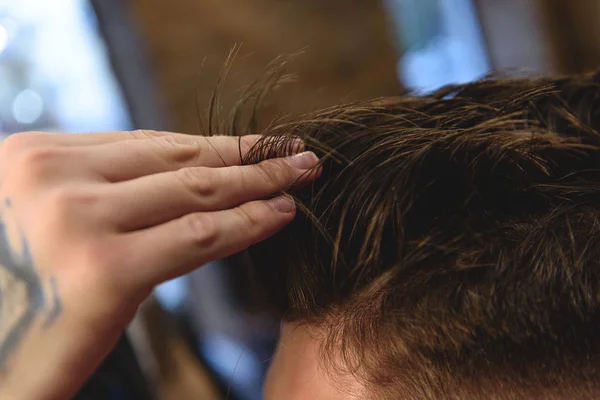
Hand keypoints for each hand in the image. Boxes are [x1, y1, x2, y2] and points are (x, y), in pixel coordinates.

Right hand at [0, 130, 318, 399]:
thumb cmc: (7, 293)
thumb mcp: (38, 219)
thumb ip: (93, 192)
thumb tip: (174, 182)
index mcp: (33, 157)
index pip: (147, 143)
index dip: (209, 144)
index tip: (250, 146)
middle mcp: (52, 177)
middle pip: (178, 158)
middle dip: (245, 155)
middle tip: (293, 152)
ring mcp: (77, 220)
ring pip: (197, 191)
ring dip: (259, 182)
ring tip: (301, 176)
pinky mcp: (105, 272)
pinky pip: (199, 236)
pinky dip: (248, 223)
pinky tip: (281, 214)